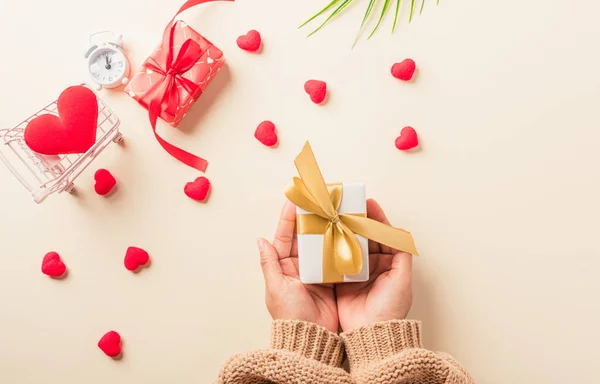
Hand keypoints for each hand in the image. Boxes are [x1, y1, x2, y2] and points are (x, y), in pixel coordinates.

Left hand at [258, 201, 338, 332]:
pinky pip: (334, 257)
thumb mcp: (276, 288)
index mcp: (283, 267)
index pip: (284, 237)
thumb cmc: (290, 315)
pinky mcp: (331, 278)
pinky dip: (338, 244)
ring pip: (319, 244)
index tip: (293, 201)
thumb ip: (269, 263)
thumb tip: (260, 240)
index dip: (288, 219)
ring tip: (331, 211)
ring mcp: (316, 272)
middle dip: (309, 219)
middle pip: (303, 237)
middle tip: (316, 200)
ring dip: (325, 229)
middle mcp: (299, 267)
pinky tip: (344, 231)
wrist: (312, 338)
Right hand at [336, 199, 412, 331]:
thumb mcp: (402, 279)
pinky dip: (330, 248)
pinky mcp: (340, 280)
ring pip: (348, 244)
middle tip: (346, 206)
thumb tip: (399, 231)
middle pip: (363, 236)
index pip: (381, 234)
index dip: (375, 218)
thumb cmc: (390, 309)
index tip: (367, 203)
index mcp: (388, 262)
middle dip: (355, 221)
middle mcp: (371, 264)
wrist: (371, 334)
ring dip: (342, 231)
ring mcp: (355, 271)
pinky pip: (335, 259)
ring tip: (335, 216)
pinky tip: (325, 236)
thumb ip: (402, 254)